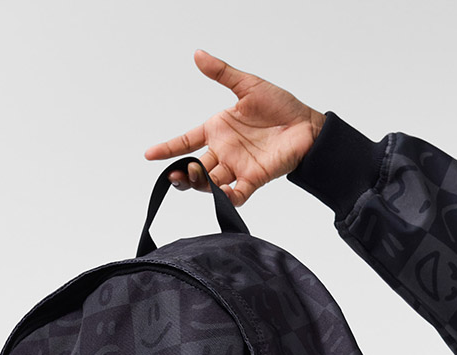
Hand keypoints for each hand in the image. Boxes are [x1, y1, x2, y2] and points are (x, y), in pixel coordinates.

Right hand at [143, 50, 325, 207]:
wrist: (307, 125)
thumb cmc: (280, 106)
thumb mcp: (248, 85)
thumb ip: (222, 73)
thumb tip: (198, 55)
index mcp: (218, 130)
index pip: (186, 141)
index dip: (168, 149)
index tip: (149, 155)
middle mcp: (224, 151)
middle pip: (195, 168)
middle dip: (182, 173)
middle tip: (175, 173)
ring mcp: (238, 167)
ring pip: (211, 183)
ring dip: (199, 183)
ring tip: (193, 175)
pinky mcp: (254, 179)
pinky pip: (237, 194)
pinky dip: (228, 198)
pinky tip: (220, 194)